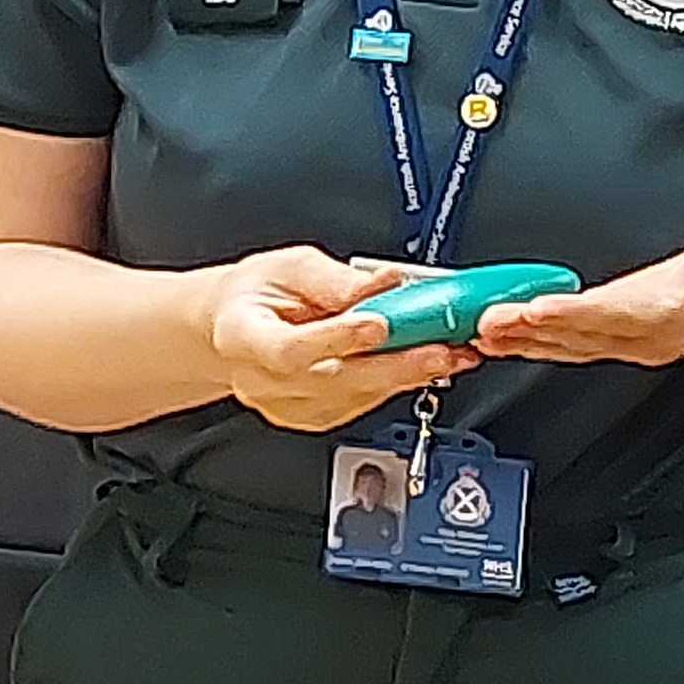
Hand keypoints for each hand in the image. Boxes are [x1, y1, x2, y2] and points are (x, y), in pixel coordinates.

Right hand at [207, 244, 475, 432]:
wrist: (237, 325)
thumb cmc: (258, 294)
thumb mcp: (288, 266)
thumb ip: (334, 279)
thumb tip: (381, 284)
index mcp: (243, 336)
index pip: (291, 349)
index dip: (337, 339)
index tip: (379, 324)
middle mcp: (262, 381)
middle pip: (333, 381)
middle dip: (394, 365)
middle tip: (438, 349)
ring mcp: (287, 406)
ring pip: (353, 398)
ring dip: (405, 377)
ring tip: (446, 355)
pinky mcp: (313, 417)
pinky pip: (359, 405)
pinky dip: (394, 385)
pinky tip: (421, 368)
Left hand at [467, 216, 683, 369]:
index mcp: (673, 316)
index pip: (617, 316)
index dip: (575, 313)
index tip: (538, 309)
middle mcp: (642, 335)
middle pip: (577, 335)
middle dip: (530, 330)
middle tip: (487, 321)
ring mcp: (622, 339)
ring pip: (563, 342)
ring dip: (521, 339)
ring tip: (480, 330)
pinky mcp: (608, 334)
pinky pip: (561, 340)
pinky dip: (528, 338)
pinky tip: (499, 333)